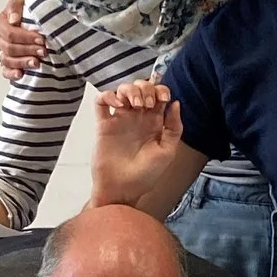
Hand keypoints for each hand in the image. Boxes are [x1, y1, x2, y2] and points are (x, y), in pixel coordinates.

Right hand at [0, 0, 44, 80]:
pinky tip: (21, 74)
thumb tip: (13, 19)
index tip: (41, 40)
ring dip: (23, 62)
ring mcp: (2, 52)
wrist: (37, 18)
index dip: (25, 38)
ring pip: (7, 60)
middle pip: (9, 48)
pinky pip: (5, 71)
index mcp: (0, 23)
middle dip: (27, 50)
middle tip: (43, 51)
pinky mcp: (8, 64)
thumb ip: (15, 6)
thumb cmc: (29, 9)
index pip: (9, 33)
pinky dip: (11, 74)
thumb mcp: (24, 1)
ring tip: (37, 63)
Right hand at [91, 81, 184, 205]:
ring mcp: (120, 119)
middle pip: (140, 87)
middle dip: (145, 88)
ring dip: (129, 89)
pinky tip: (117, 105)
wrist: (123, 189)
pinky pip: (101, 101)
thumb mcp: (167, 152)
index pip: (158, 95)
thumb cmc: (146, 175)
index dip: (161, 89)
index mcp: (154, 122)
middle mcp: (137, 117)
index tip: (163, 99)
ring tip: (135, 104)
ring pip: (122, 90)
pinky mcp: (103, 124)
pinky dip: (108, 96)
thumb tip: (175, 103)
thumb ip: (174, 128)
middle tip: (147, 104)